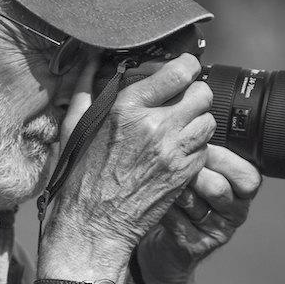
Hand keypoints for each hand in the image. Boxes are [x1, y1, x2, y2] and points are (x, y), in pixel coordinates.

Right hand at [38, 54, 215, 283]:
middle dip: (193, 94)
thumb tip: (89, 58)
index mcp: (127, 109)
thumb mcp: (75, 127)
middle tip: (181, 102)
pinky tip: (176, 153)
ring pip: (209, 121)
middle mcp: (155, 127)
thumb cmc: (80, 178)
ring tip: (179, 129)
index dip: (186, 67)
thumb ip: (86, 88)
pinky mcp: (184, 174)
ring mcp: (173, 153)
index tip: (183, 70)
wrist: (93, 225)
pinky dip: (195, 148)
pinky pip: (205, 149)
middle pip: (202, 93)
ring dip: (197, 121)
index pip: (180, 71)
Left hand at [134, 145, 261, 283]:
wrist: (171, 241)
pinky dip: (162, 205)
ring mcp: (216, 232)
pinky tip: (152, 196)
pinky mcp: (195, 246)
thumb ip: (208, 152)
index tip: (200, 145)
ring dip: (174, 187)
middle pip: (219, 188)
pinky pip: (177, 221)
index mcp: (245, 191)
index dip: (222, 159)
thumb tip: (197, 124)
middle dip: (193, 171)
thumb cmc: (188, 197)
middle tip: (173, 160)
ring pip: (196, 204)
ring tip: (160, 176)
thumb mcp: (204, 171)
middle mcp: (236, 212)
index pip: (247, 175)